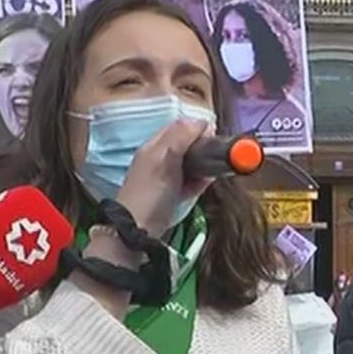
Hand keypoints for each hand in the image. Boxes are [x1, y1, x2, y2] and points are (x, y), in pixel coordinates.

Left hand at [115, 119, 210, 237]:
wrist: (138, 230)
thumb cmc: (151, 192)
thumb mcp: (165, 158)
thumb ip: (181, 136)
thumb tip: (202, 122)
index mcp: (154, 145)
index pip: (179, 126)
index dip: (197, 128)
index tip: (213, 137)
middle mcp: (159, 158)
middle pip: (187, 145)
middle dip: (203, 149)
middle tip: (214, 157)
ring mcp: (165, 177)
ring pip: (191, 163)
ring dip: (203, 166)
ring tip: (210, 173)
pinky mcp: (171, 194)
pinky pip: (190, 182)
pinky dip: (199, 182)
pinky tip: (203, 185)